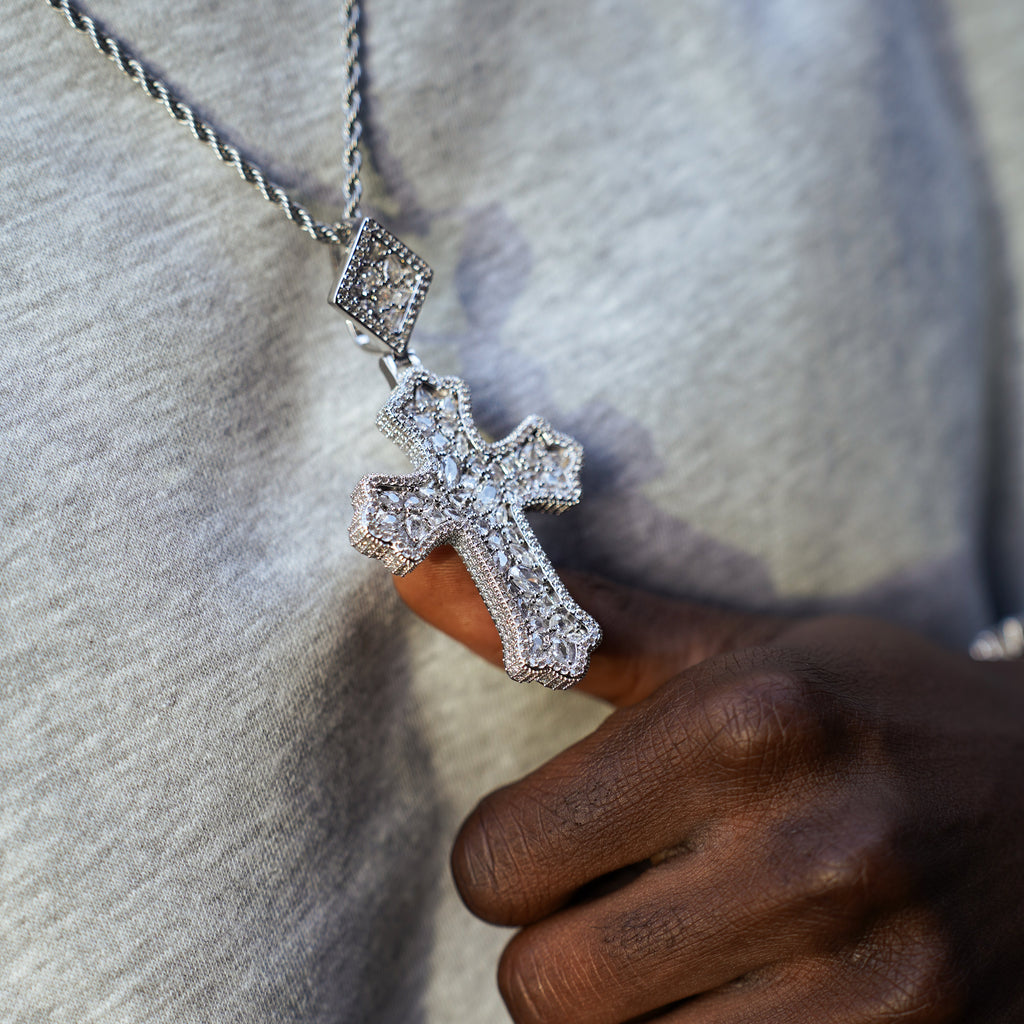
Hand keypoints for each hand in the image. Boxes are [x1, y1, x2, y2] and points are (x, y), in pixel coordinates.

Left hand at [396, 549, 1023, 1022]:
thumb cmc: (868, 712)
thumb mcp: (730, 654)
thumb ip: (569, 623)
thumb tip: (409, 568)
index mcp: (740, 724)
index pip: (500, 861)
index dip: (503, 863)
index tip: (551, 846)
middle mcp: (810, 851)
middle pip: (547, 990)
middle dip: (554, 954)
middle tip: (615, 906)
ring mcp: (878, 979)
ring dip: (631, 1013)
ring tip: (693, 947)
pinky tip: (754, 989)